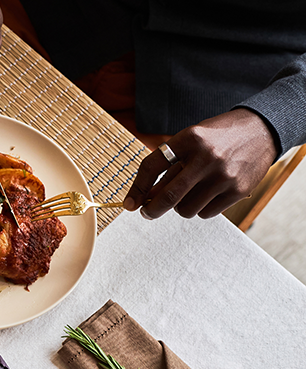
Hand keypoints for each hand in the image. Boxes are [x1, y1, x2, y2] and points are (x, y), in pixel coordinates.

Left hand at [123, 109, 276, 218]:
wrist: (262, 129)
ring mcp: (224, 175)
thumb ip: (169, 166)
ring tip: (189, 193)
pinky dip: (200, 208)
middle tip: (147, 213)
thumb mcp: (191, 141)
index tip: (130, 204)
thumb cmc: (217, 138)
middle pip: (168, 196)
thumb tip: (145, 198)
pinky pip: (206, 213)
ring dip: (180, 206)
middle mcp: (206, 157)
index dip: (136, 188)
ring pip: (186, 209)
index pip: (152, 166)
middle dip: (152, 210)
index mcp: (189, 139)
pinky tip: (207, 194)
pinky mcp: (239, 190)